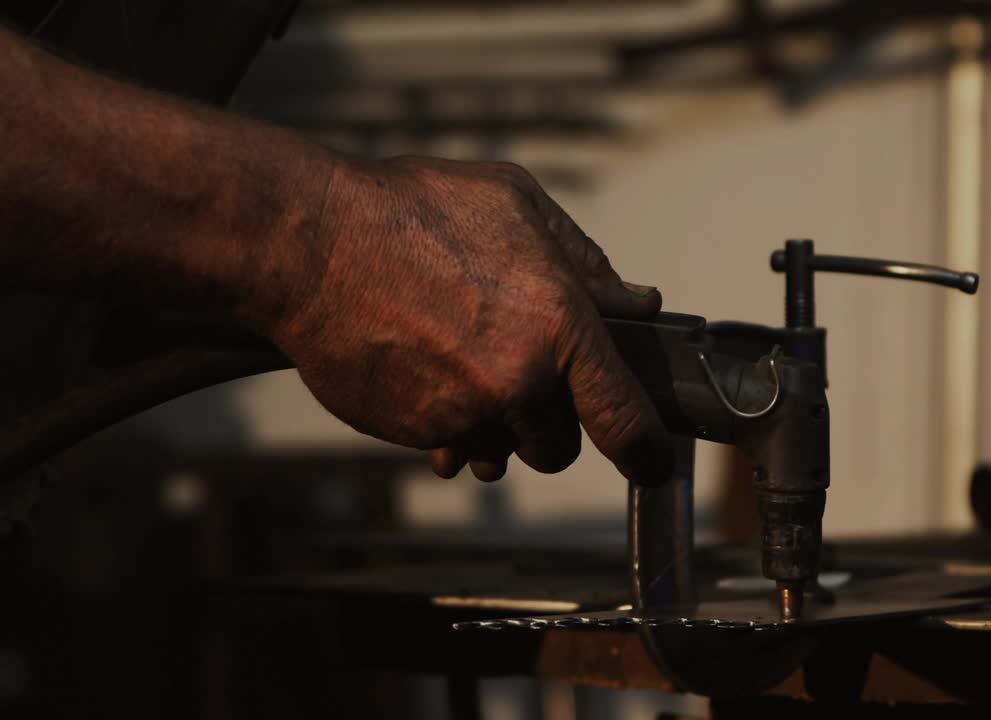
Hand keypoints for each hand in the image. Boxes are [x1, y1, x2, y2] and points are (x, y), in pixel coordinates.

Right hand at [266, 156, 673, 484]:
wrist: (310, 245)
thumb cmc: (414, 211)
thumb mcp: (517, 204)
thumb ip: (586, 263)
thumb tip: (637, 301)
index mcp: (560, 327)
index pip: (624, 419)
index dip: (647, 451)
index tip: (652, 463)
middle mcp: (517, 383)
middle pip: (559, 448)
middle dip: (549, 422)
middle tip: (520, 372)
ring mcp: (462, 415)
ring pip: (503, 452)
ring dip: (497, 427)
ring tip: (466, 369)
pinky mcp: (412, 432)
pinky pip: (450, 449)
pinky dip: (448, 427)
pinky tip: (430, 381)